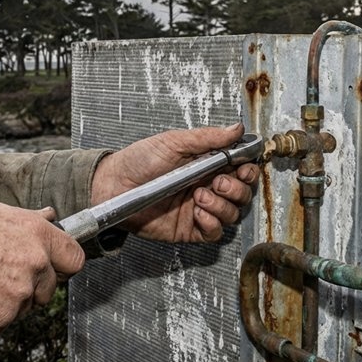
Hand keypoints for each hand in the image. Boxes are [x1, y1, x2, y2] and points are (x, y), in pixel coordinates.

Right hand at [0, 200, 84, 336]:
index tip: (55, 266)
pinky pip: (2, 322)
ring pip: (25, 306)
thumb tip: (48, 218)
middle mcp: (34, 264)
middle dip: (31, 285)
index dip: (64, 263)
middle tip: (1, 274)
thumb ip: (25, 220)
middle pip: (49, 287)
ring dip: (9, 300)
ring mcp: (19, 294)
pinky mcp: (1, 319)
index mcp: (36, 234)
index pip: (74, 258)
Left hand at [91, 123, 259, 242]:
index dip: (248, 170)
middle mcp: (208, 187)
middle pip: (242, 194)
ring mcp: (201, 209)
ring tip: (199, 196)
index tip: (243, 168)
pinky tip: (198, 213)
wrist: (113, 185)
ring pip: (232, 214)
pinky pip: (215, 232)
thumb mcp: (173, 141)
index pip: (241, 169)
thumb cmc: (138, 161)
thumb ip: (208, 138)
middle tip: (219, 182)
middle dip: (237, 189)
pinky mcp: (190, 229)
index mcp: (207, 164)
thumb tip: (236, 129)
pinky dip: (212, 223)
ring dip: (222, 205)